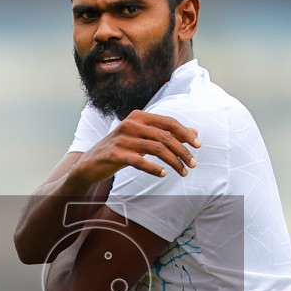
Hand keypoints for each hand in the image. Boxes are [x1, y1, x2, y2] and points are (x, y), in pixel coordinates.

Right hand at [71, 111, 200, 184]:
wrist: (91, 163)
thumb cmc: (122, 149)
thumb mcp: (144, 139)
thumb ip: (166, 134)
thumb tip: (194, 133)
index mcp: (139, 116)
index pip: (169, 122)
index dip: (186, 134)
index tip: (198, 146)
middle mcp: (131, 124)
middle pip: (165, 136)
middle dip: (183, 151)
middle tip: (193, 164)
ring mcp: (122, 139)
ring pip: (156, 149)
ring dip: (173, 162)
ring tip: (183, 172)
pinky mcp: (116, 154)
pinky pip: (140, 161)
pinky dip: (153, 168)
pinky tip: (163, 174)